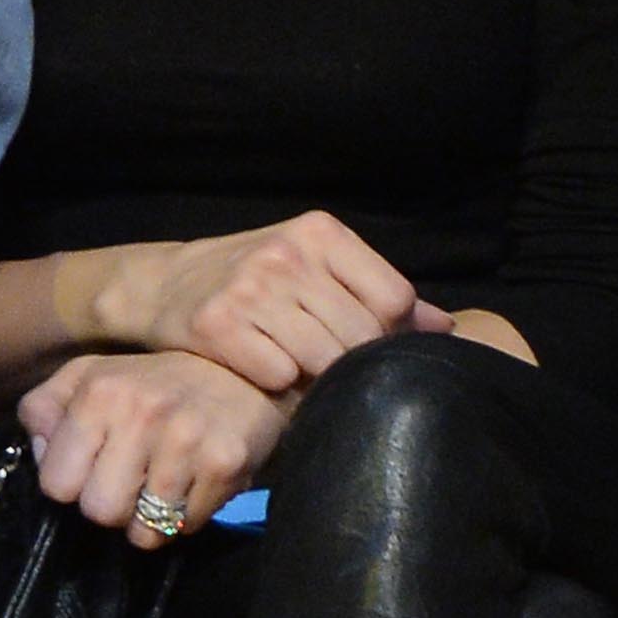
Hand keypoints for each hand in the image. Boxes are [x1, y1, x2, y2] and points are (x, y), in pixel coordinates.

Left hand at [19, 349, 289, 550]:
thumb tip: (38, 452)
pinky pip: (185, 528)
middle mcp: (141, 413)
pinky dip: (185, 518)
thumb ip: (45, 408)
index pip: (57, 484)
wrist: (242, 369)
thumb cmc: (154, 379)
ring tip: (160, 485)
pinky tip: (191, 484)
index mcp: (99, 392)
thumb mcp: (89, 375)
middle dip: (111, 506)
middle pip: (100, 512)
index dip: (72, 485)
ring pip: (144, 530)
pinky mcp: (225, 464)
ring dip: (149, 518)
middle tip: (130, 482)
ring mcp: (186, 440)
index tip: (91, 470)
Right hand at [75, 212, 451, 394]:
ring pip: (323, 360)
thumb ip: (379, 295)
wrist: (168, 284)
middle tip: (329, 366)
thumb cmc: (259, 281)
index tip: (364, 342)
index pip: (394, 298)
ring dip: (316, 378)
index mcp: (322, 232)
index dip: (389, 333)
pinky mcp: (217, 325)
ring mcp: (250, 287)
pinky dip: (278, 386)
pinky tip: (264, 373)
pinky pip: (278, 376)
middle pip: (362, 335)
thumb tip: (449, 327)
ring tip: (300, 370)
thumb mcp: (318, 269)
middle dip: (353, 363)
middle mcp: (287, 253)